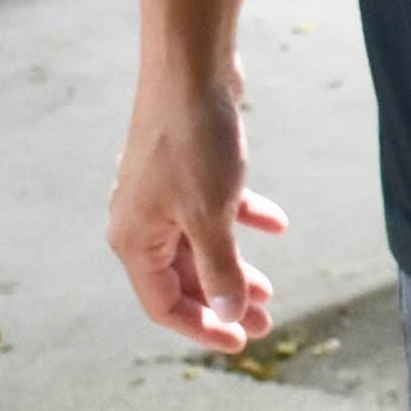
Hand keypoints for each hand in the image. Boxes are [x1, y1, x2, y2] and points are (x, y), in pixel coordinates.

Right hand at [107, 67, 286, 352]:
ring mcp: (163, 195)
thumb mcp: (211, 215)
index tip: (242, 342)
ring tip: (271, 289)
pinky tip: (277, 224)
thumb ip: (220, 268)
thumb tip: (229, 312)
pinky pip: (214, 208)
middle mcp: (142, 221)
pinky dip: (244, 218)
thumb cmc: (193, 142)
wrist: (191, 68)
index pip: (163, 304)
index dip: (202, 327)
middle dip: (224, 301)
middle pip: (185, 278)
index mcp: (134, 241)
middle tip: (267, 319)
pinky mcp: (186, 169)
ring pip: (201, 245)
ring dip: (236, 267)